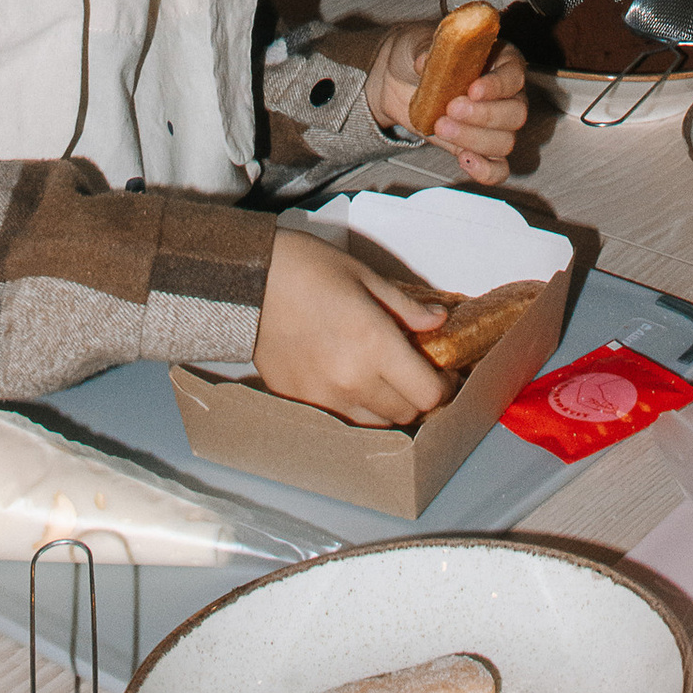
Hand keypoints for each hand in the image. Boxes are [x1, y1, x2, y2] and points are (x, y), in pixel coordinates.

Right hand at [255, 228, 450, 425]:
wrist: (248, 281)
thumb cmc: (308, 268)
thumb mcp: (364, 277)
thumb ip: (405, 307)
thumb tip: (437, 322)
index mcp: (375, 345)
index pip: (428, 394)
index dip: (443, 387)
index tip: (443, 374)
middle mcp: (352, 380)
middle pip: (406, 413)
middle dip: (419, 395)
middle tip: (417, 373)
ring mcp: (324, 397)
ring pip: (376, 424)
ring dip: (389, 407)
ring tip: (385, 380)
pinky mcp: (300, 402)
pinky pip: (342, 420)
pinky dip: (355, 408)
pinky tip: (352, 382)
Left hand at [366, 25, 529, 183]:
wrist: (401, 80)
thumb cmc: (422, 57)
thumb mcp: (420, 44)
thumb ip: (427, 51)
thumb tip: (425, 62)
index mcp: (501, 61)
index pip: (513, 76)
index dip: (497, 86)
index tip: (472, 90)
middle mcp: (506, 95)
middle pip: (516, 113)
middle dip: (483, 116)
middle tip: (450, 110)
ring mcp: (496, 125)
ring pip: (505, 141)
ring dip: (474, 139)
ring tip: (441, 126)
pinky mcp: (480, 149)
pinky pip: (498, 168)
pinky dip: (485, 170)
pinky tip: (464, 159)